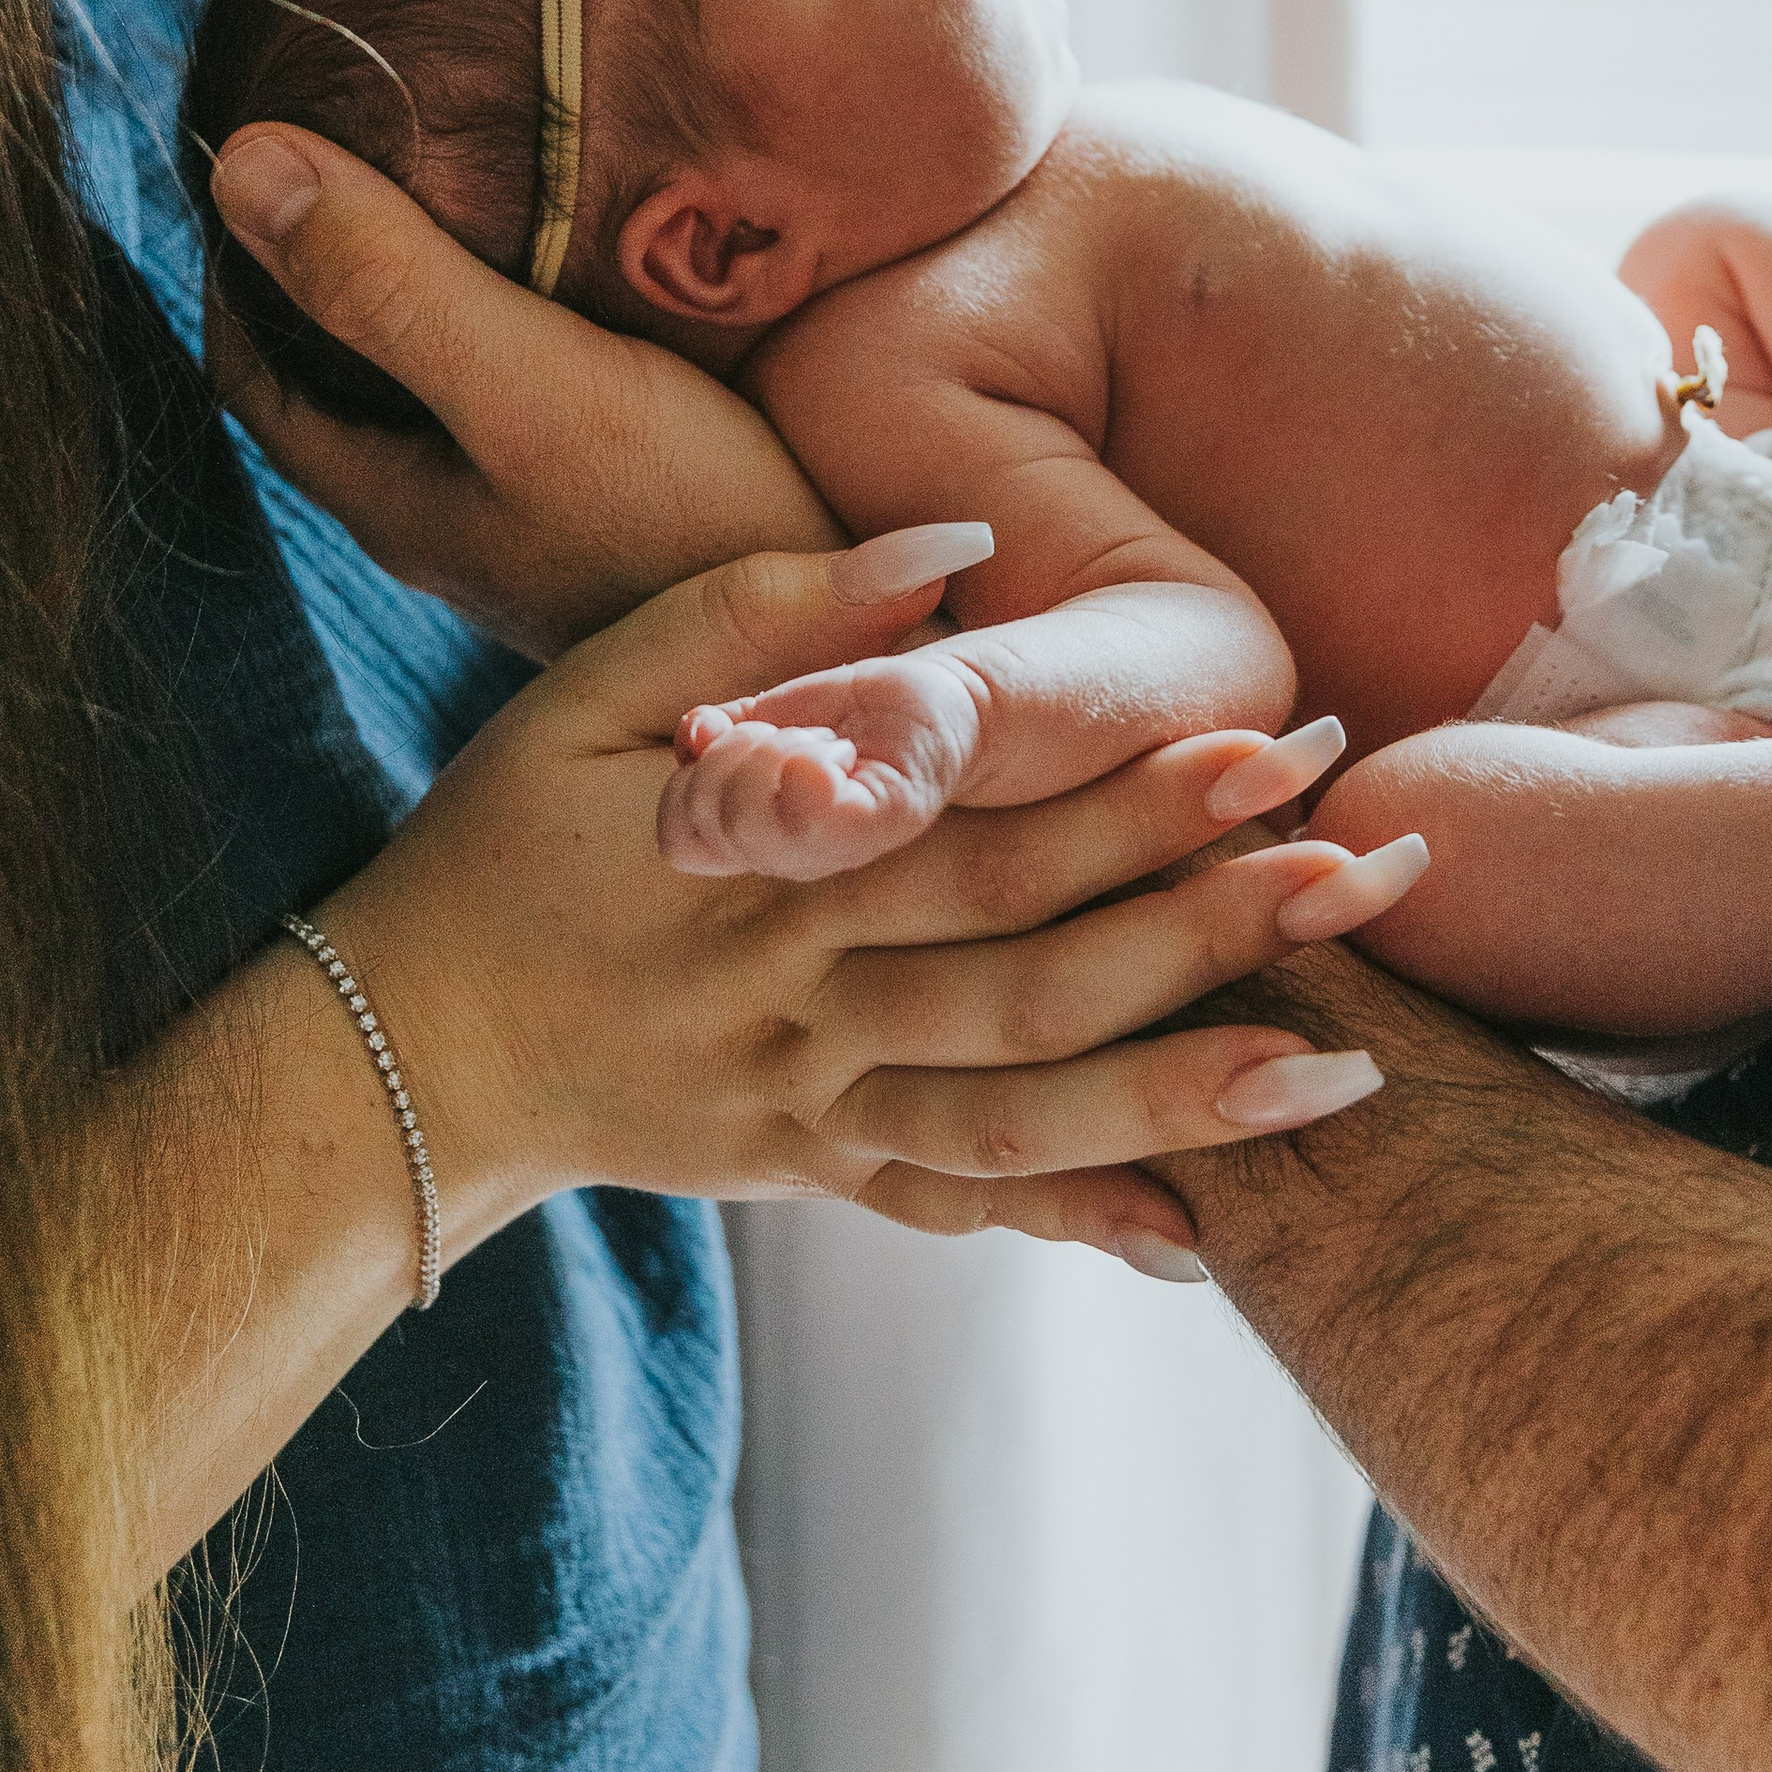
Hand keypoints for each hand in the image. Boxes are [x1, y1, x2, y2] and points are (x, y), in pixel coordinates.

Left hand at [205, 124, 837, 651]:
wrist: (840, 644)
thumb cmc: (685, 523)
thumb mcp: (527, 386)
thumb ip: (392, 285)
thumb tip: (239, 166)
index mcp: (389, 497)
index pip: (250, 368)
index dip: (237, 261)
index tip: (263, 145)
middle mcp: (445, 516)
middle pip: (339, 377)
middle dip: (329, 266)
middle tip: (362, 137)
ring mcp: (530, 520)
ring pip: (438, 387)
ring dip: (430, 291)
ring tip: (468, 173)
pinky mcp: (614, 508)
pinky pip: (528, 396)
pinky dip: (521, 320)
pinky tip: (582, 266)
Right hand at [326, 541, 1392, 1277]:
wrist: (400, 1054)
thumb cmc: (501, 843)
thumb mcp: (595, 691)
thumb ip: (770, 607)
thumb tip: (953, 541)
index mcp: (769, 873)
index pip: (982, 835)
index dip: (1129, 797)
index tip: (1272, 748)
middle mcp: (808, 1005)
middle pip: (1035, 975)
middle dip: (1211, 927)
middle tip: (1371, 876)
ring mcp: (813, 1111)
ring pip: (1020, 1114)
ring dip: (1186, 1093)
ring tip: (1351, 1073)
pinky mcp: (812, 1175)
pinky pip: (957, 1209)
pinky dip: (1074, 1223)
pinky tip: (1202, 1231)